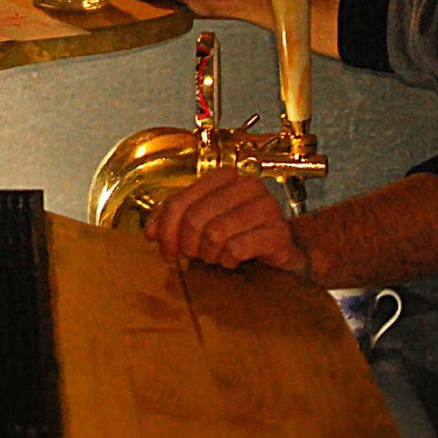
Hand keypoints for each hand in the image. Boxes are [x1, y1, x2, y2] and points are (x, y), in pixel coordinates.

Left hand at [143, 168, 309, 272]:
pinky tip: (234, 260)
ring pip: (215, 234)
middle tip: (194, 256)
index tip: (166, 252)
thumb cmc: (242, 234)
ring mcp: (267, 208)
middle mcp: (247, 186)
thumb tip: (150, 231)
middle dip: (188, 245)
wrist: (287, 250)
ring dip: (209, 254)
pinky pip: (237, 249)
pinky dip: (229, 260)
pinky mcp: (278, 234)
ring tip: (216, 256)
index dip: (166, 230)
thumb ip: (175, 220)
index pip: (180, 201)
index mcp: (225, 177)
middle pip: (194, 218)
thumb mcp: (205, 222)